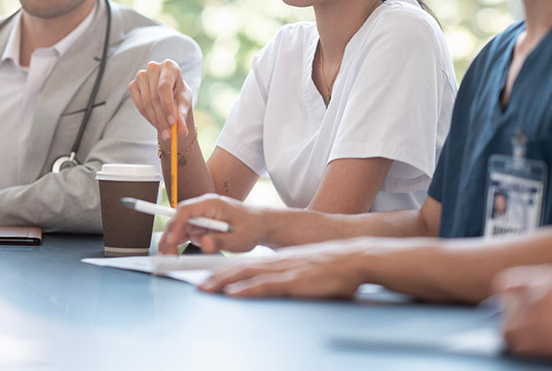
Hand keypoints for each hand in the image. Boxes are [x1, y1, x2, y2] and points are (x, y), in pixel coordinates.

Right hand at [128, 59, 193, 139]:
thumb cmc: (178, 94)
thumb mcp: (184, 103)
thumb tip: (182, 132)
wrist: (169, 92)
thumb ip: (183, 116)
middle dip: (162, 118)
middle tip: (168, 135)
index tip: (172, 123)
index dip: (167, 105)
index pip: (164, 86)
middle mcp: (153, 67)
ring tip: (165, 132)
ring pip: (146, 102)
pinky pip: (138, 104)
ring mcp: (141, 75)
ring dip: (155, 120)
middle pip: (154, 97)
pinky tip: (156, 123)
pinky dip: (148, 116)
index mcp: (170, 66)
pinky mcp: (132, 85)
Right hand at [158, 194, 267, 254]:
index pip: (187, 210)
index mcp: (211, 203)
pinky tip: (176, 254)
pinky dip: (179, 244)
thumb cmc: (252, 227)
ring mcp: (201, 216)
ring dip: (173, 242)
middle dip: (170, 237)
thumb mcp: (238, 238)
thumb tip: (204, 244)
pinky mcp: (201, 225)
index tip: (172, 241)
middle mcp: (203, 207)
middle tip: (168, 256)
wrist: (261, 226)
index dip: (176, 225)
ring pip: (179, 228)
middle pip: (178, 219)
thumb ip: (220, 241)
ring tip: (170, 258)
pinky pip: (186, 234)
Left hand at [198, 239, 366, 298]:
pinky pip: (266, 286)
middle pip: (240, 269)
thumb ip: (290, 275)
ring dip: (224, 283)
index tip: (209, 278)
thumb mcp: (306, 269)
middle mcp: (278, 263)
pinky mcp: (295, 282)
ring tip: (206, 289)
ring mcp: (285, 271)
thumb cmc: (333, 267)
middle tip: (198, 287)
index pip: (246, 265)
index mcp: (279, 261)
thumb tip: (280, 285)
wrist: (353, 258)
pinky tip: (233, 293)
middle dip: (216, 278)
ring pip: (247, 275)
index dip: (225, 271)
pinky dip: (247, 289)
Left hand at [493, 265, 551, 359]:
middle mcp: (535, 299)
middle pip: (504, 311)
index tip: (508, 300)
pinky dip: (526, 347)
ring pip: (508, 333)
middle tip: (519, 322)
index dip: (505, 294)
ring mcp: (540, 321)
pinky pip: (523, 348)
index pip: (505, 283)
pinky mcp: (548, 343)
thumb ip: (539, 285)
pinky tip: (542, 343)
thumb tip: (513, 297)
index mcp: (540, 279)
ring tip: (532, 334)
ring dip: (515, 334)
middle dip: (509, 317)